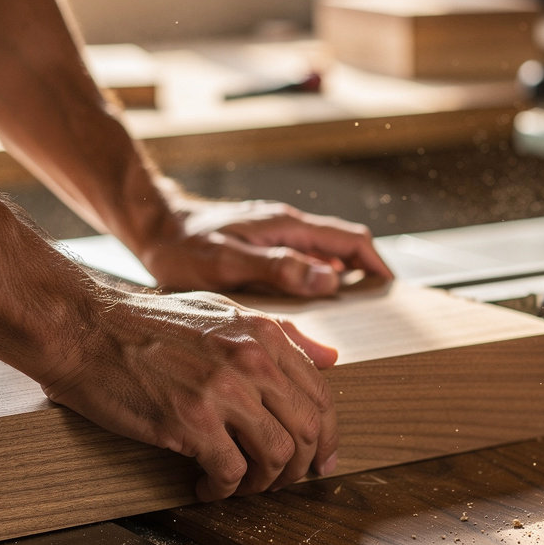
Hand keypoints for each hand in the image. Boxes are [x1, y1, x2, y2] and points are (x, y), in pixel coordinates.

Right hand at [41, 288, 338, 500]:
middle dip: (300, 468)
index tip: (318, 462)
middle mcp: (252, 360)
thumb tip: (332, 358)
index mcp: (265, 336)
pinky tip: (206, 487)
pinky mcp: (190, 420)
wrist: (84, 328)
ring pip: (277, 457)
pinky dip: (224, 490)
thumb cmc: (149, 323)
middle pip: (308, 432)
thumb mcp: (223, 312)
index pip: (322, 397)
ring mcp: (222, 391)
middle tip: (281, 483)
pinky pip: (231, 472)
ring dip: (263, 483)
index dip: (327, 439)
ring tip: (241, 486)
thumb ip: (281, 334)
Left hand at [136, 193, 392, 295]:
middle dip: (366, 274)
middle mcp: (288, 228)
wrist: (152, 227)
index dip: (377, 265)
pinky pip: (304, 262)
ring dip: (343, 280)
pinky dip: (318, 281)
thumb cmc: (182, 246)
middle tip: (376, 312)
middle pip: (345, 246)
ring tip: (349, 317)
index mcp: (287, 227)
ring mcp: (277, 236)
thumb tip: (330, 277)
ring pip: (326, 255)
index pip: (351, 239)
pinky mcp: (264, 247)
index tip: (391, 292)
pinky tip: (310, 308)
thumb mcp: (227, 261)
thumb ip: (278, 267)